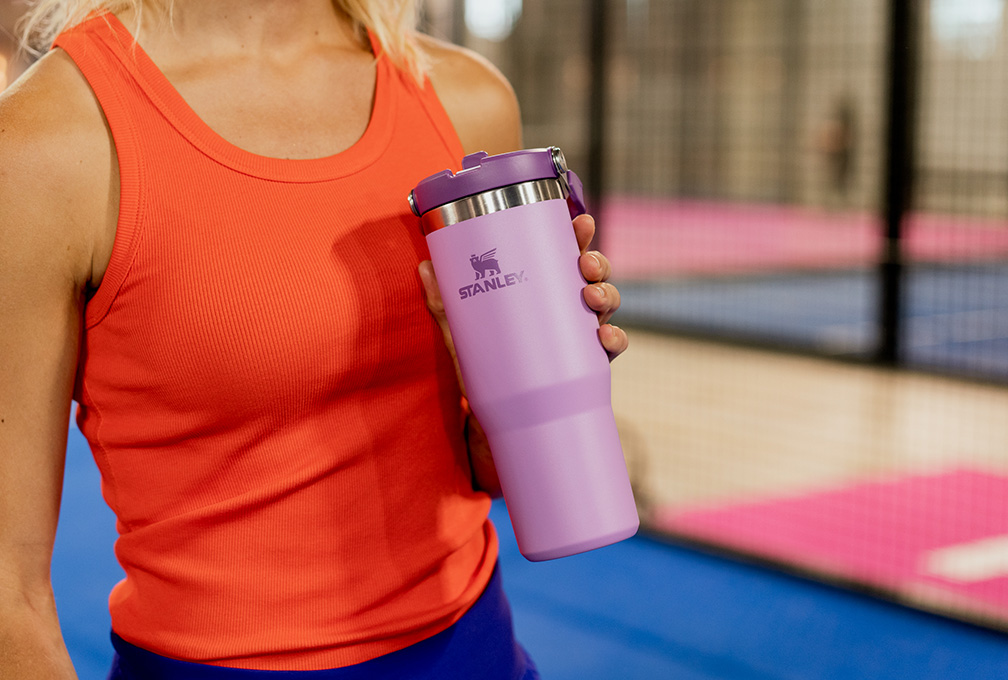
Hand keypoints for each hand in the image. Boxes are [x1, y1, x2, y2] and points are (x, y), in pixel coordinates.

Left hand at [417, 212, 628, 387]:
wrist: (496, 420)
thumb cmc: (485, 365)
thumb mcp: (463, 334)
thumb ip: (445, 304)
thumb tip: (424, 267)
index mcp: (540, 288)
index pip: (563, 253)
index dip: (577, 234)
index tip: (579, 221)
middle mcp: (565, 306)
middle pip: (591, 273)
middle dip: (596, 262)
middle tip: (585, 265)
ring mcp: (580, 333)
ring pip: (606, 302)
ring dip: (607, 294)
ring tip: (591, 297)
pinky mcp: (588, 362)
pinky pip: (611, 345)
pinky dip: (615, 338)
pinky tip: (605, 337)